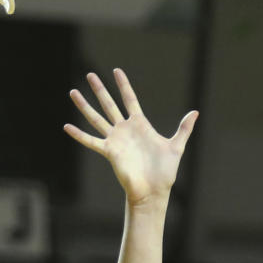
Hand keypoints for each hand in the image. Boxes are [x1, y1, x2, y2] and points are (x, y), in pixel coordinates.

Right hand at [64, 69, 197, 206]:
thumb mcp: (176, 146)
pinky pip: (91, 141)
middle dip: (100, 89)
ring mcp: (115, 140)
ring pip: (96, 118)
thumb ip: (184, 129)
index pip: (130, 99)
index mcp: (140, 125)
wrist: (154, 191)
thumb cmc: (164, 171)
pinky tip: (66, 126)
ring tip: (73, 92)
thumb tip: (195, 112)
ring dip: (85, 106)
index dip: (123, 85)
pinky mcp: (109, 152)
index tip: (116, 71)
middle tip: (90, 74)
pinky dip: (79, 135)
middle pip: (109, 104)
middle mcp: (125, 129)